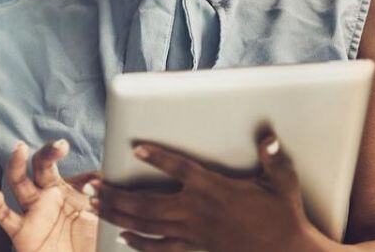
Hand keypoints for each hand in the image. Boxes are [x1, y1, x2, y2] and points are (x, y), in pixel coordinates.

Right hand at [0, 138, 102, 251]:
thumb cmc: (89, 243)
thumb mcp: (101, 215)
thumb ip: (102, 194)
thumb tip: (102, 176)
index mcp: (62, 189)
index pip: (57, 165)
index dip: (57, 152)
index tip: (65, 148)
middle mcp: (44, 196)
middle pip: (38, 166)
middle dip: (46, 153)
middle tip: (57, 147)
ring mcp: (32, 212)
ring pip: (19, 183)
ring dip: (16, 165)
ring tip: (19, 150)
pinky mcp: (21, 232)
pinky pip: (6, 217)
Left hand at [93, 127, 321, 251]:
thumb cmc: (284, 214)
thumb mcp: (283, 181)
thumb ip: (272, 156)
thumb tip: (267, 134)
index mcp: (215, 189)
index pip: (181, 169)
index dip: (158, 158)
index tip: (136, 148)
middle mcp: (198, 211)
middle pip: (147, 202)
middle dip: (115, 194)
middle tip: (90, 185)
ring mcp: (193, 232)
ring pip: (146, 225)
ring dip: (117, 214)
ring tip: (94, 205)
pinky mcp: (195, 248)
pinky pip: (161, 247)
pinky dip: (139, 242)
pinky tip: (121, 236)